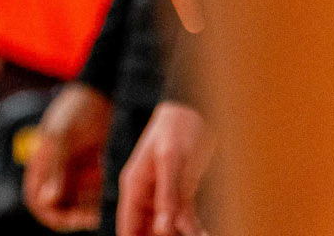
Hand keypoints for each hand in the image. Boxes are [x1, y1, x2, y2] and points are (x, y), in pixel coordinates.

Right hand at [25, 81, 112, 231]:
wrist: (101, 92)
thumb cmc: (76, 108)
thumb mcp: (63, 135)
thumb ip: (56, 167)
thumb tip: (48, 198)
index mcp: (41, 163)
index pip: (39, 202)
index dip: (53, 215)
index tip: (74, 219)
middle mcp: (56, 173)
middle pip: (61, 208)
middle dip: (77, 216)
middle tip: (95, 217)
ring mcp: (75, 173)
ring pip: (80, 205)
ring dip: (92, 209)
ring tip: (108, 204)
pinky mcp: (93, 172)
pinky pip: (97, 195)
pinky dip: (104, 198)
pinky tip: (113, 191)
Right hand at [116, 101, 211, 235]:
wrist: (195, 110)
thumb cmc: (178, 129)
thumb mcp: (171, 159)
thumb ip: (167, 195)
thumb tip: (163, 229)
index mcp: (135, 186)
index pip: (127, 227)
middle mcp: (147, 195)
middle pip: (147, 232)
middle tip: (183, 235)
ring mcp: (164, 195)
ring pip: (169, 230)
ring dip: (182, 235)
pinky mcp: (183, 194)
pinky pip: (186, 221)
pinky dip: (195, 230)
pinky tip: (206, 234)